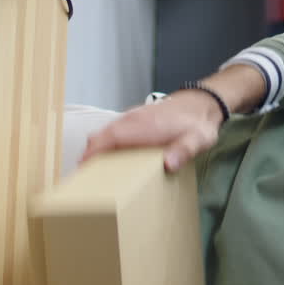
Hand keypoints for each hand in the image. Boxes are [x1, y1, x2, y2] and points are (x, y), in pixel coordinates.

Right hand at [80, 89, 224, 171]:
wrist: (202, 102)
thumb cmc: (197, 123)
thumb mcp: (197, 140)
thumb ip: (184, 151)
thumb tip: (169, 164)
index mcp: (143, 126)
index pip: (110, 138)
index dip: (93, 153)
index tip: (81, 170)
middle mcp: (132, 120)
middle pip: (100, 136)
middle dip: (89, 156)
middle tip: (85, 181)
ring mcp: (132, 118)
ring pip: (104, 134)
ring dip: (95, 151)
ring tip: (93, 175)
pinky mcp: (134, 120)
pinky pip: (112, 132)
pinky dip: (104, 145)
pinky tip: (110, 161)